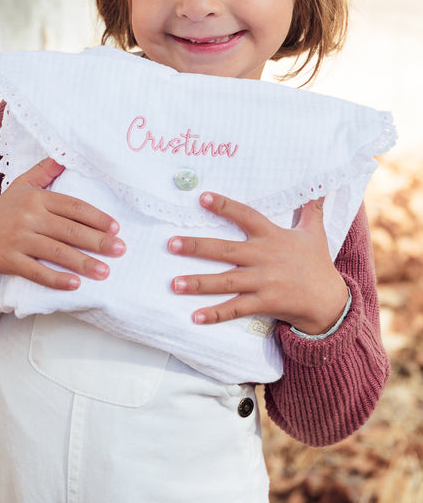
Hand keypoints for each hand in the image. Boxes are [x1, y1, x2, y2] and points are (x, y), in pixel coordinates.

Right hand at [0, 157, 125, 287]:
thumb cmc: (4, 210)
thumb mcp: (22, 185)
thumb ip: (45, 170)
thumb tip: (66, 155)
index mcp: (37, 198)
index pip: (73, 206)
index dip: (96, 217)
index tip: (115, 228)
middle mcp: (29, 217)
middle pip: (69, 230)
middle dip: (98, 241)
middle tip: (121, 250)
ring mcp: (19, 240)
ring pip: (56, 252)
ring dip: (83, 263)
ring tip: (105, 272)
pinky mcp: (10, 261)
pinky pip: (36, 272)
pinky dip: (56, 279)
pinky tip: (75, 285)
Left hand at [168, 192, 347, 334]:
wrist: (330, 301)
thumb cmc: (317, 264)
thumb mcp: (314, 233)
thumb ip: (311, 208)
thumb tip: (319, 185)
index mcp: (272, 237)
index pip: (246, 217)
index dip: (225, 207)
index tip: (203, 197)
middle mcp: (264, 258)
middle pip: (226, 251)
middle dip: (197, 247)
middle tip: (171, 244)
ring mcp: (263, 282)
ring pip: (225, 282)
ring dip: (199, 283)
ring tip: (174, 284)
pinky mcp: (264, 303)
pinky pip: (236, 309)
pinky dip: (216, 314)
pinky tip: (195, 317)